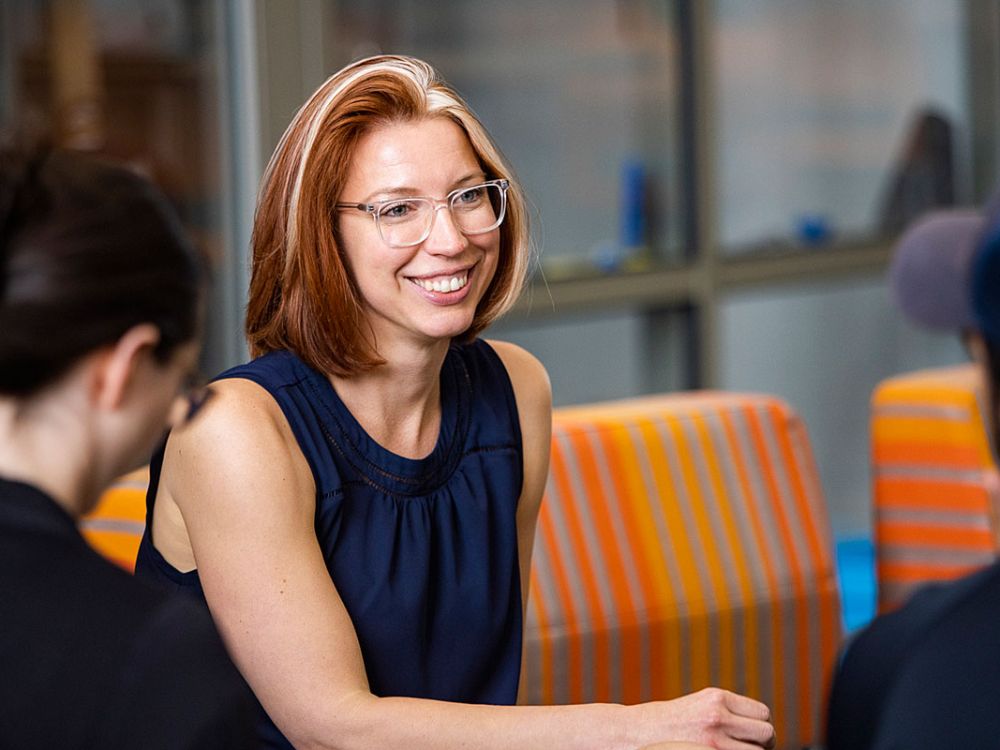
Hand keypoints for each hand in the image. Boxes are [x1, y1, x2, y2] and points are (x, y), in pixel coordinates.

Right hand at [628, 687, 774, 749]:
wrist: (637, 734)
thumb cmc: (671, 724)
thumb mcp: (700, 706)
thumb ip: (728, 712)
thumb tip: (765, 732)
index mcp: (717, 697)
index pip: (762, 713)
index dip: (759, 727)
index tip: (750, 736)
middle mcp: (717, 715)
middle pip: (766, 733)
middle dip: (762, 743)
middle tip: (747, 748)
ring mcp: (713, 739)